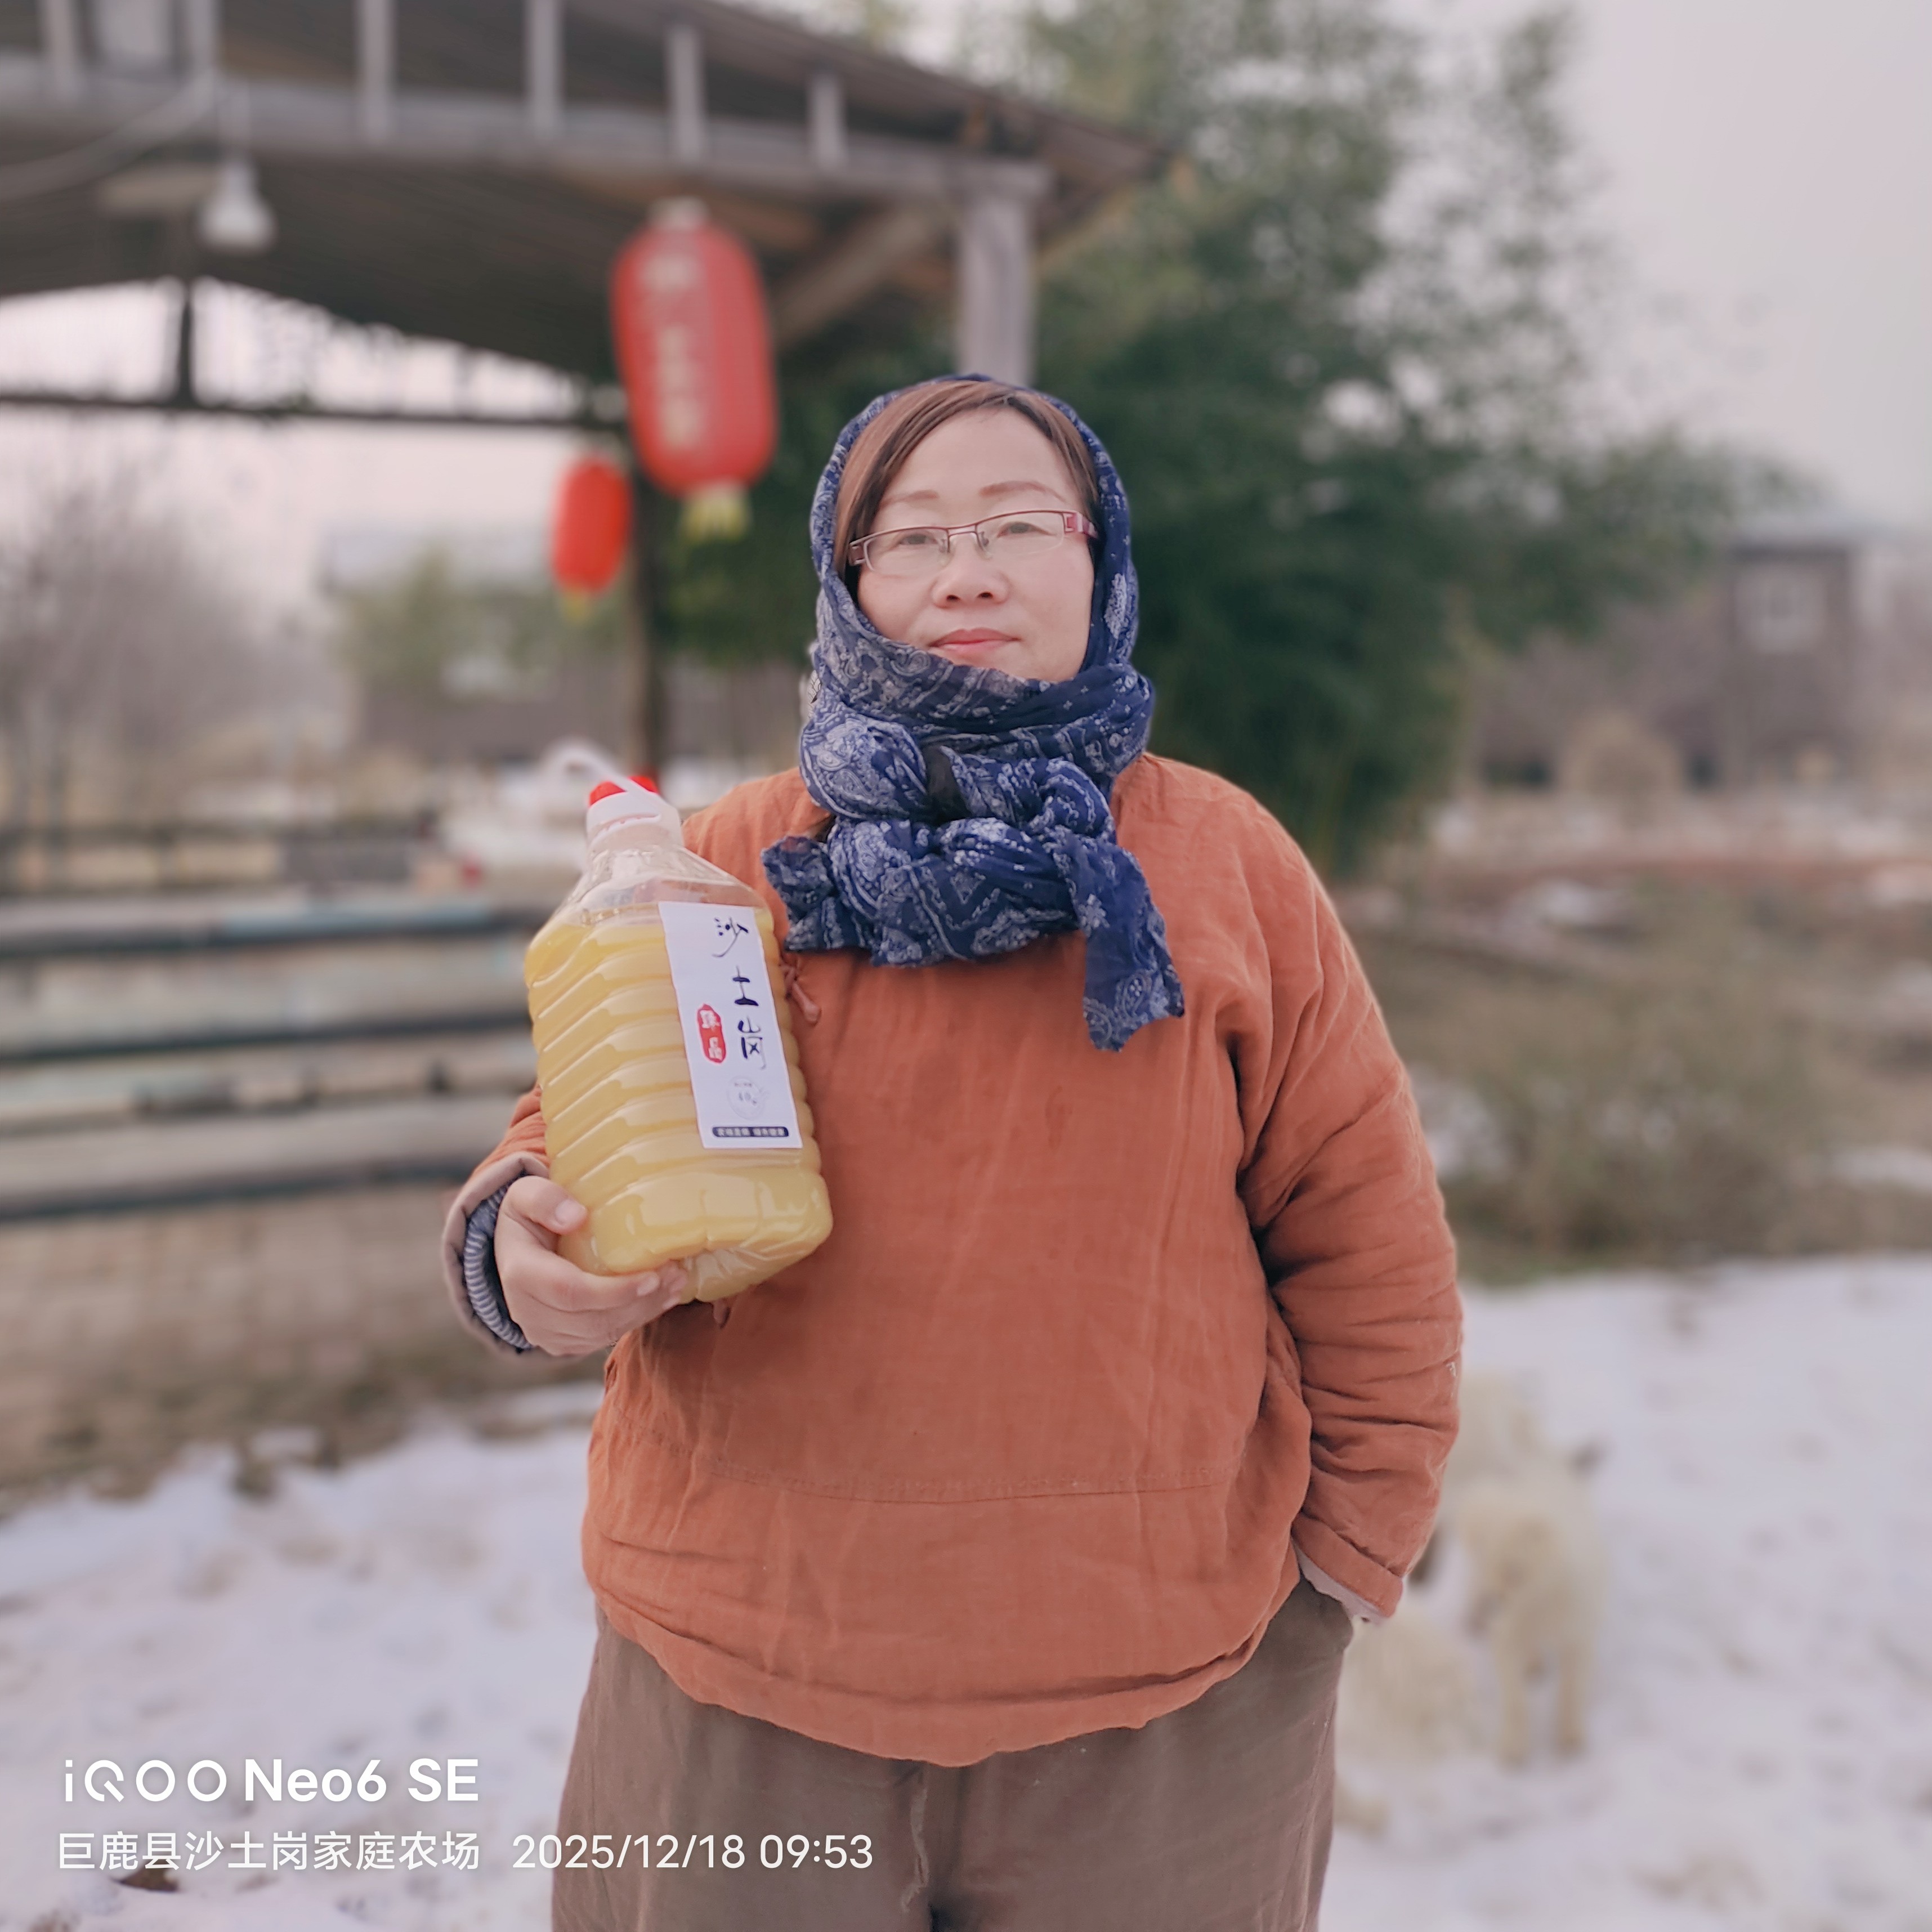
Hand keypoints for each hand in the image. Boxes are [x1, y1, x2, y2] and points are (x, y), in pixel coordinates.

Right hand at [495, 1177, 688, 1357]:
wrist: (515, 1248)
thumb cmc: (527, 1216)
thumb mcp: (524, 1194)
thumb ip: (545, 1199)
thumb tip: (576, 1216)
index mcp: (520, 1273)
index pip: (570, 1292)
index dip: (614, 1291)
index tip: (652, 1276)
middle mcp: (528, 1311)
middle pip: (592, 1318)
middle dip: (639, 1301)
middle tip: (674, 1275)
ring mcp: (545, 1332)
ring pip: (601, 1333)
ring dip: (643, 1311)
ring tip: (675, 1283)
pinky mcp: (562, 1341)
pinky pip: (602, 1338)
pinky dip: (634, 1319)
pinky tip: (659, 1298)